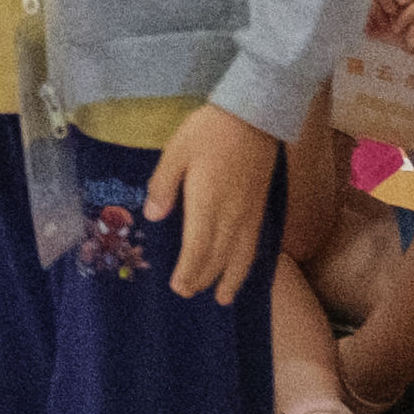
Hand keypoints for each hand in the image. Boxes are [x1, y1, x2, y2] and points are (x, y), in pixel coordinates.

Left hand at [149, 107, 284, 303]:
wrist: (255, 115)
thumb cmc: (210, 130)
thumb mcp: (176, 151)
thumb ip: (163, 185)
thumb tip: (152, 216)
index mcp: (206, 203)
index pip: (197, 249)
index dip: (188, 271)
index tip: (178, 287)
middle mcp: (230, 215)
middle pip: (218, 257)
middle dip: (203, 278)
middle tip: (189, 293)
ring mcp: (249, 213)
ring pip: (241, 256)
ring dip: (230, 279)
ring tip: (223, 298)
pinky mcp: (261, 207)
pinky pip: (255, 244)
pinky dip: (248, 263)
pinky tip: (243, 268)